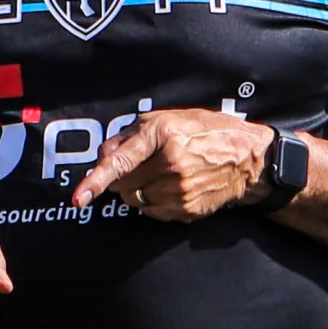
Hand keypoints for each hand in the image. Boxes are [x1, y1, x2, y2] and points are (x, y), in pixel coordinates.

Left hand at [71, 111, 271, 220]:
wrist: (248, 159)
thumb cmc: (207, 132)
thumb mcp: (170, 118)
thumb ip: (131, 134)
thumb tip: (103, 156)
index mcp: (164, 134)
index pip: (121, 161)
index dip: (96, 181)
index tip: (79, 198)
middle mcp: (170, 163)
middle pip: (122, 183)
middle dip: (123, 176)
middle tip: (143, 163)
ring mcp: (179, 190)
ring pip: (134, 199)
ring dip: (139, 188)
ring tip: (164, 173)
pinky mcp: (185, 209)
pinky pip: (151, 211)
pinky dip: (153, 201)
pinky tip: (174, 186)